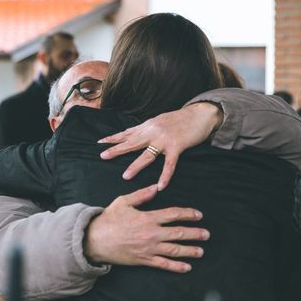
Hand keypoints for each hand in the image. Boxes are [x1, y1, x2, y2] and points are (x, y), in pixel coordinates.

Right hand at [84, 185, 208, 272]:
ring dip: (190, 250)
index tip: (198, 215)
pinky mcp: (144, 260)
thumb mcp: (123, 201)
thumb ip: (141, 195)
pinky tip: (187, 267)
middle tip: (206, 234)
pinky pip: (164, 264)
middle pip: (179, 233)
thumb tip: (156, 187)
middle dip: (195, 233)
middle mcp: (152, 233)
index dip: (188, 214)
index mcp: (148, 217)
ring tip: (201, 251)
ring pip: (175, 250)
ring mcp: (149, 248)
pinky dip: (177, 266)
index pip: (173, 214)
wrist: (96, 239)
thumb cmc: (109, 219)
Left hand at [98, 102, 223, 189]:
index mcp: (148, 126)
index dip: (114, 138)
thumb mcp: (159, 120)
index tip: (100, 142)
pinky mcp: (177, 147)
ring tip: (125, 176)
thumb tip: (133, 132)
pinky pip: (169, 164)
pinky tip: (161, 186)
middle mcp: (153, 132)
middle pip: (131, 143)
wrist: (200, 114)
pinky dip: (165, 176)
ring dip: (136, 166)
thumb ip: (147, 128)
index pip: (127, 133)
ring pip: (147, 155)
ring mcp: (164, 140)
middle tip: (103, 156)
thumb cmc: (180, 119)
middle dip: (116, 149)